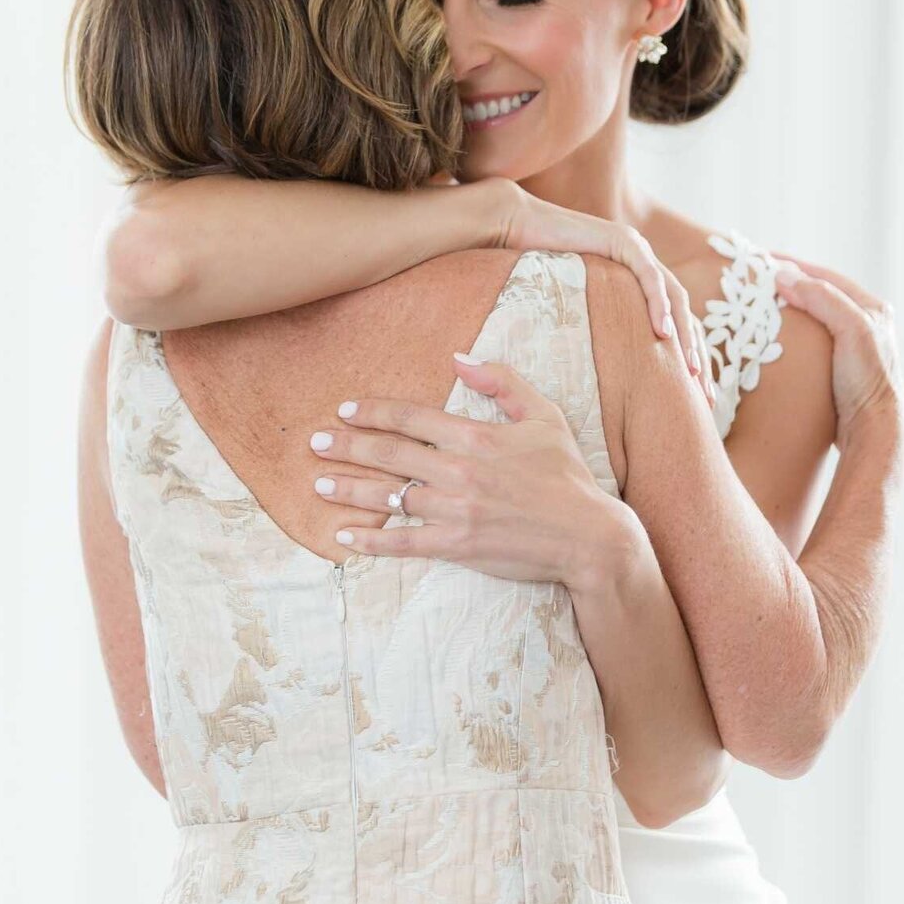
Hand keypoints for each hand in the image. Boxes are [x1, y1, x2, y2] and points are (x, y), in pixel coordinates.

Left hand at [310, 355, 627, 587]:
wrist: (588, 534)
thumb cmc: (566, 474)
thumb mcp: (544, 415)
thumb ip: (502, 382)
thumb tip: (459, 358)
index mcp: (477, 436)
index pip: (411, 417)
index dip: (373, 411)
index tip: (346, 410)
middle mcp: (460, 471)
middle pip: (390, 454)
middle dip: (347, 446)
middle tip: (315, 442)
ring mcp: (457, 511)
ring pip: (390, 496)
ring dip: (350, 489)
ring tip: (319, 483)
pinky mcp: (458, 546)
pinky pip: (405, 542)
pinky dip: (372, 540)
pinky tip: (345, 537)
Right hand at [487, 180, 714, 406]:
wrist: (518, 228)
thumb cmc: (537, 272)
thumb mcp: (578, 310)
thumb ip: (599, 329)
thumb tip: (604, 377)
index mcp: (640, 284)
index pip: (675, 326)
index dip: (688, 361)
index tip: (696, 399)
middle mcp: (646, 267)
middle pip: (685, 317)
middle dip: (697, 357)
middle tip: (706, 398)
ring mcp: (639, 251)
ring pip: (676, 299)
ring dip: (685, 337)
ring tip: (690, 371)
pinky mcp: (625, 242)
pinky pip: (650, 277)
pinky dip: (659, 306)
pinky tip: (663, 334)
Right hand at [771, 251, 903, 450]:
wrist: (874, 430)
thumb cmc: (867, 380)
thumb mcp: (851, 331)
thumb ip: (822, 299)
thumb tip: (784, 276)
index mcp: (872, 308)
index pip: (824, 276)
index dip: (792, 265)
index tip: (760, 259)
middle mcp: (864, 324)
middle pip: (818, 294)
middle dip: (787, 284)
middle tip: (753, 279)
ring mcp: (850, 348)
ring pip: (811, 318)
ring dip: (785, 309)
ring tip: (756, 304)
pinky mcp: (838, 369)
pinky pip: (807, 341)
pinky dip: (787, 334)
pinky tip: (769, 338)